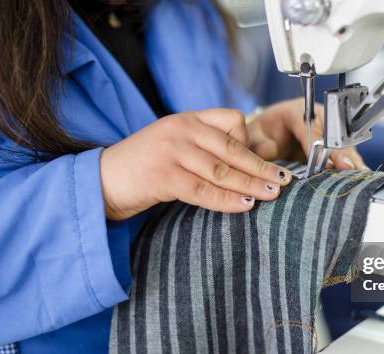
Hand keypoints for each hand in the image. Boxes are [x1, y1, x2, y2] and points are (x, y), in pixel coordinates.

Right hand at [100, 109, 292, 220]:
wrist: (100, 181)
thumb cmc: (141, 167)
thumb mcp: (174, 146)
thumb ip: (204, 148)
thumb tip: (244, 166)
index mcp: (186, 118)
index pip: (231, 120)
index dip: (250, 141)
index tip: (264, 161)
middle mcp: (181, 129)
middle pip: (233, 148)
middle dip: (261, 166)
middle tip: (283, 180)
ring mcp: (172, 151)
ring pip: (222, 170)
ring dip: (251, 184)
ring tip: (272, 194)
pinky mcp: (164, 176)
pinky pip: (204, 190)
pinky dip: (228, 199)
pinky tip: (245, 205)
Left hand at [246, 98, 367, 169]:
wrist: (267, 134)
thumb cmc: (260, 133)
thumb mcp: (253, 136)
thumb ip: (258, 143)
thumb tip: (268, 151)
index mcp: (295, 111)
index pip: (309, 126)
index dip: (317, 143)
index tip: (322, 160)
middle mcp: (316, 117)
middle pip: (332, 133)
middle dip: (340, 151)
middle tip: (347, 167)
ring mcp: (328, 129)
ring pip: (343, 142)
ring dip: (351, 158)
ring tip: (359, 174)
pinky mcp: (333, 143)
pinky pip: (345, 151)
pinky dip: (352, 163)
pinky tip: (360, 175)